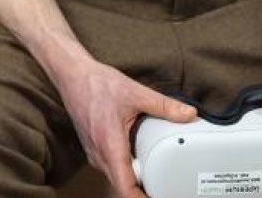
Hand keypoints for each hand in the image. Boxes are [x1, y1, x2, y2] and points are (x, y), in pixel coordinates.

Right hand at [50, 58, 193, 197]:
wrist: (73, 76)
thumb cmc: (97, 84)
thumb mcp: (136, 93)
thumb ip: (164, 106)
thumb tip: (188, 114)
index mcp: (110, 145)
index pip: (124, 187)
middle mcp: (99, 154)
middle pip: (121, 186)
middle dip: (141, 192)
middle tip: (162, 188)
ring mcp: (94, 153)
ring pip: (115, 178)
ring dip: (132, 181)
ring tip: (154, 176)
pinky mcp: (93, 149)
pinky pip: (110, 168)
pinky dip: (124, 170)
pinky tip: (137, 160)